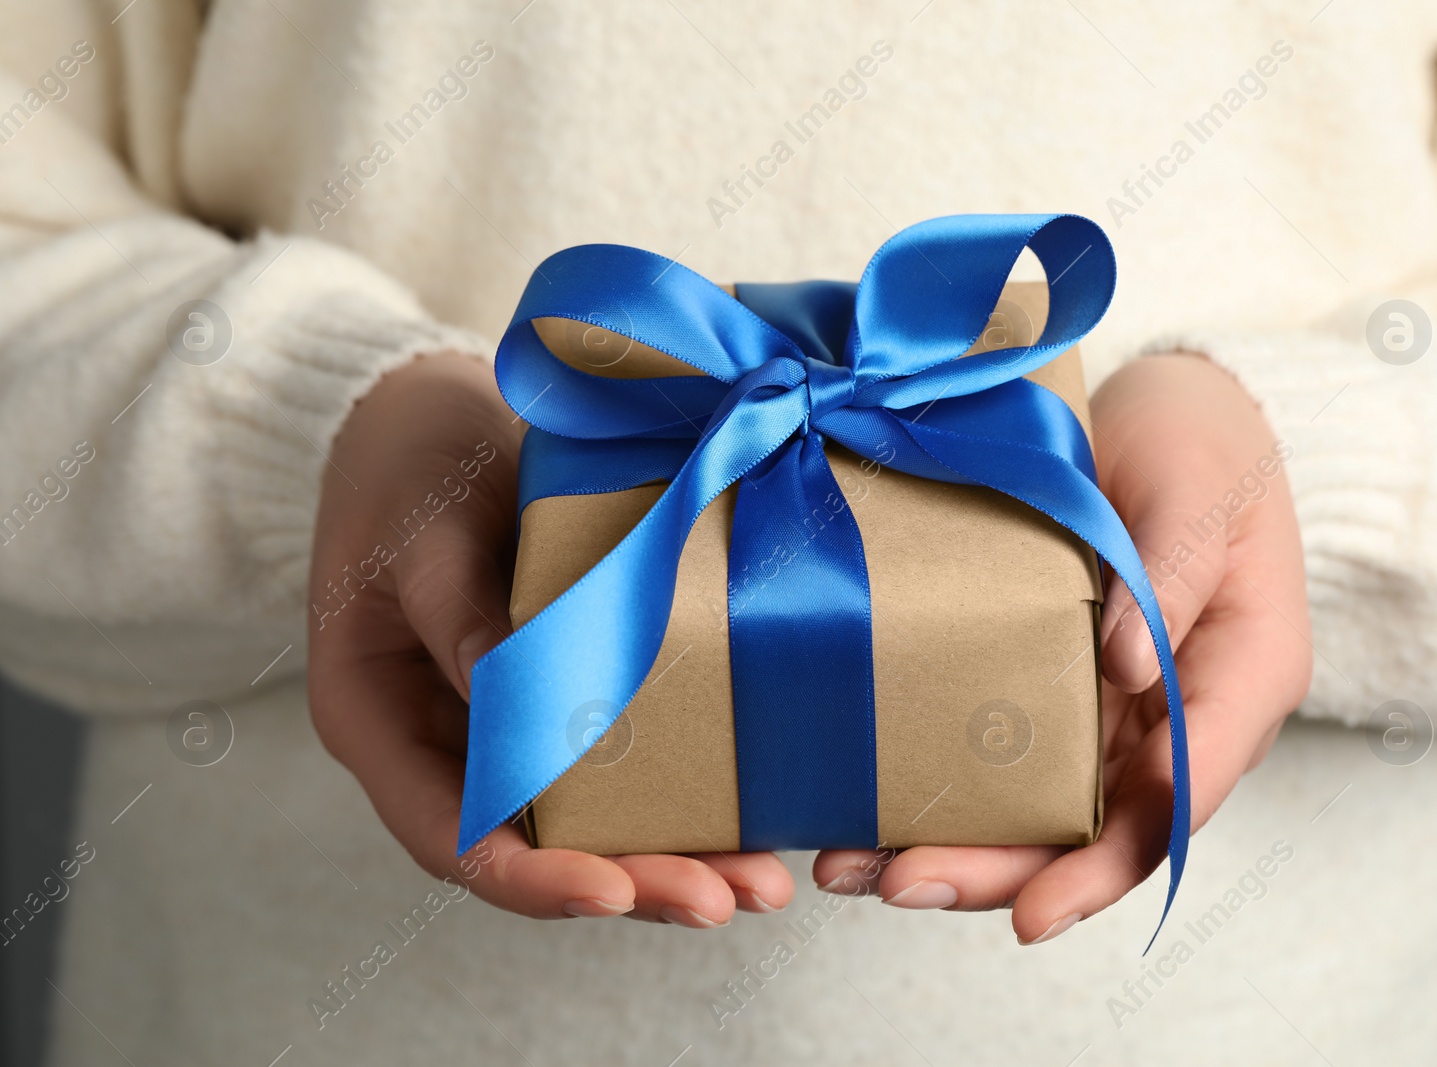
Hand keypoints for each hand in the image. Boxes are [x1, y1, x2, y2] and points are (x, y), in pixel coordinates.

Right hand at [307, 354, 793, 925]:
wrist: (429, 415)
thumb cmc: (408, 464)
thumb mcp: (423, 531)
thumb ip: (460, 613)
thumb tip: (516, 697)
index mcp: (376, 722)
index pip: (452, 837)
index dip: (532, 880)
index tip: (615, 892)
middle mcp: (440, 748)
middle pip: (534, 851)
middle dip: (634, 885)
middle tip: (731, 897)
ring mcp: (503, 729)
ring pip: (586, 824)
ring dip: (673, 855)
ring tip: (765, 878)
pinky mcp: (560, 697)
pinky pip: (618, 764)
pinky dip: (679, 792)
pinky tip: (751, 806)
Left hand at [813, 353, 1311, 943]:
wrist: (1164, 413)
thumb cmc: (1200, 441)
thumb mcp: (1197, 485)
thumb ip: (1171, 570)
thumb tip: (1123, 665)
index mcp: (1244, 677)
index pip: (1185, 794)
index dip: (1110, 864)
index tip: (1034, 911)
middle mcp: (1181, 717)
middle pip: (1103, 830)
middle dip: (1004, 874)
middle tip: (902, 887)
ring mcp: (1118, 713)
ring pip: (1048, 813)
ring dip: (959, 851)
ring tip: (856, 870)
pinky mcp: (1061, 694)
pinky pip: (1009, 760)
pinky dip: (946, 792)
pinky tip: (868, 810)